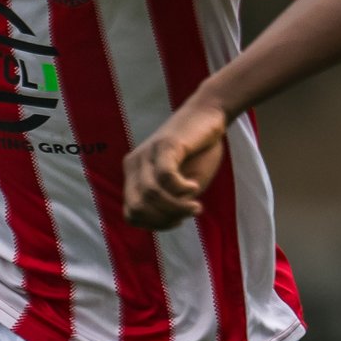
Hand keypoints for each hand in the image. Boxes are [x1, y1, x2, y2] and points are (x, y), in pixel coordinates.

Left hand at [123, 97, 230, 229]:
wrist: (208, 115)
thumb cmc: (198, 152)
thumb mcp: (183, 185)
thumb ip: (172, 203)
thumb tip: (168, 219)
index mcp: (133, 175)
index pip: (131, 214)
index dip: (154, 225)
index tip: (178, 220)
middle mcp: (134, 164)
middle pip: (137, 208)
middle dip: (164, 220)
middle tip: (187, 214)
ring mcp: (147, 153)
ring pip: (151, 195)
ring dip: (177, 208)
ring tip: (196, 206)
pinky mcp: (164, 145)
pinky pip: (165, 177)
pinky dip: (181, 189)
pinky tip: (194, 186)